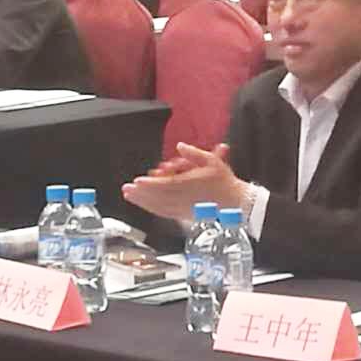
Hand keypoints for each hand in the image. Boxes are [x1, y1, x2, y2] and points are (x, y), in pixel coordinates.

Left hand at [121, 143, 245, 220]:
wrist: (234, 202)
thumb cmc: (224, 182)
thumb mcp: (212, 161)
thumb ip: (193, 153)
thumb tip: (180, 146)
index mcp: (190, 184)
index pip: (165, 185)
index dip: (149, 184)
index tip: (137, 182)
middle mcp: (184, 198)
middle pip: (157, 196)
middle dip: (140, 193)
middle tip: (126, 188)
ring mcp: (183, 208)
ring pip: (158, 206)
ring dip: (142, 201)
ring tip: (130, 196)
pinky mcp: (183, 215)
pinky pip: (164, 213)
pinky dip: (152, 209)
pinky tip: (145, 205)